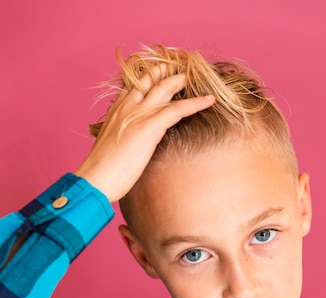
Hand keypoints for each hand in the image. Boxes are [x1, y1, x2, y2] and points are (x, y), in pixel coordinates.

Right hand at [75, 68, 213, 202]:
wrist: (95, 179)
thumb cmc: (100, 172)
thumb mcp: (110, 148)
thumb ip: (120, 139)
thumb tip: (128, 146)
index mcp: (115, 111)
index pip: (133, 86)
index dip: (148, 78)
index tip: (160, 73)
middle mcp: (126, 107)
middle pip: (149, 82)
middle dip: (165, 73)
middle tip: (180, 69)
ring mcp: (138, 115)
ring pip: (164, 90)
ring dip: (181, 82)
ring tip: (195, 77)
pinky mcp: (150, 127)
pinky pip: (177, 109)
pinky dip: (195, 103)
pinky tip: (209, 100)